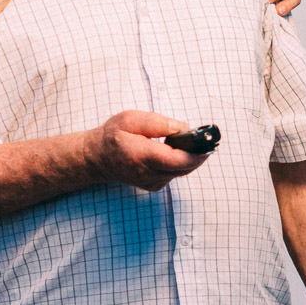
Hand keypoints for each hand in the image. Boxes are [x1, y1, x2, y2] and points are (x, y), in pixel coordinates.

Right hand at [84, 111, 212, 191]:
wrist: (98, 157)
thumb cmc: (113, 136)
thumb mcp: (130, 119)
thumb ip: (157, 122)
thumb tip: (181, 128)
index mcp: (141, 155)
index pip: (176, 159)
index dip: (196, 152)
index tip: (207, 142)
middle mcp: (148, 173)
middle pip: (184, 167)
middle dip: (197, 152)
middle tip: (201, 137)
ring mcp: (152, 182)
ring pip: (182, 170)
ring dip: (187, 156)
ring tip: (182, 141)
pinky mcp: (155, 185)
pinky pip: (175, 173)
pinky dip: (178, 161)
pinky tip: (170, 151)